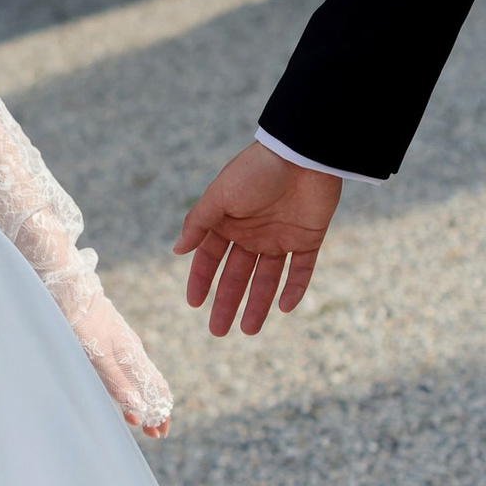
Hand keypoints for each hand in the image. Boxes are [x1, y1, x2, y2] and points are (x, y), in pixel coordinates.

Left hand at [59, 282, 172, 435]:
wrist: (71, 293)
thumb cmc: (84, 324)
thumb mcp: (99, 357)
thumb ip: (117, 382)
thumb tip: (138, 408)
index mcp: (134, 356)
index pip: (156, 388)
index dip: (160, 411)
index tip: (160, 432)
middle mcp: (131, 353)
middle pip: (150, 385)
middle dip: (154, 410)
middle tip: (153, 433)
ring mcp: (121, 347)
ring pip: (138, 378)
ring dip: (142, 401)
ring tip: (140, 419)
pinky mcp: (109, 343)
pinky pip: (126, 370)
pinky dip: (130, 388)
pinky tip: (125, 392)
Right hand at [174, 144, 340, 335]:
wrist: (303, 154)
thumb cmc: (256, 170)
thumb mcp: (221, 195)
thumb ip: (199, 223)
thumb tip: (178, 250)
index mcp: (228, 221)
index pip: (210, 257)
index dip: (201, 280)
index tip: (194, 303)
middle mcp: (252, 233)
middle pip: (237, 275)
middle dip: (227, 302)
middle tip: (219, 331)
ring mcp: (281, 237)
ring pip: (267, 279)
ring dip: (258, 304)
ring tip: (248, 330)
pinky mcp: (308, 239)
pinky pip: (301, 270)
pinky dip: (294, 289)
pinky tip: (284, 308)